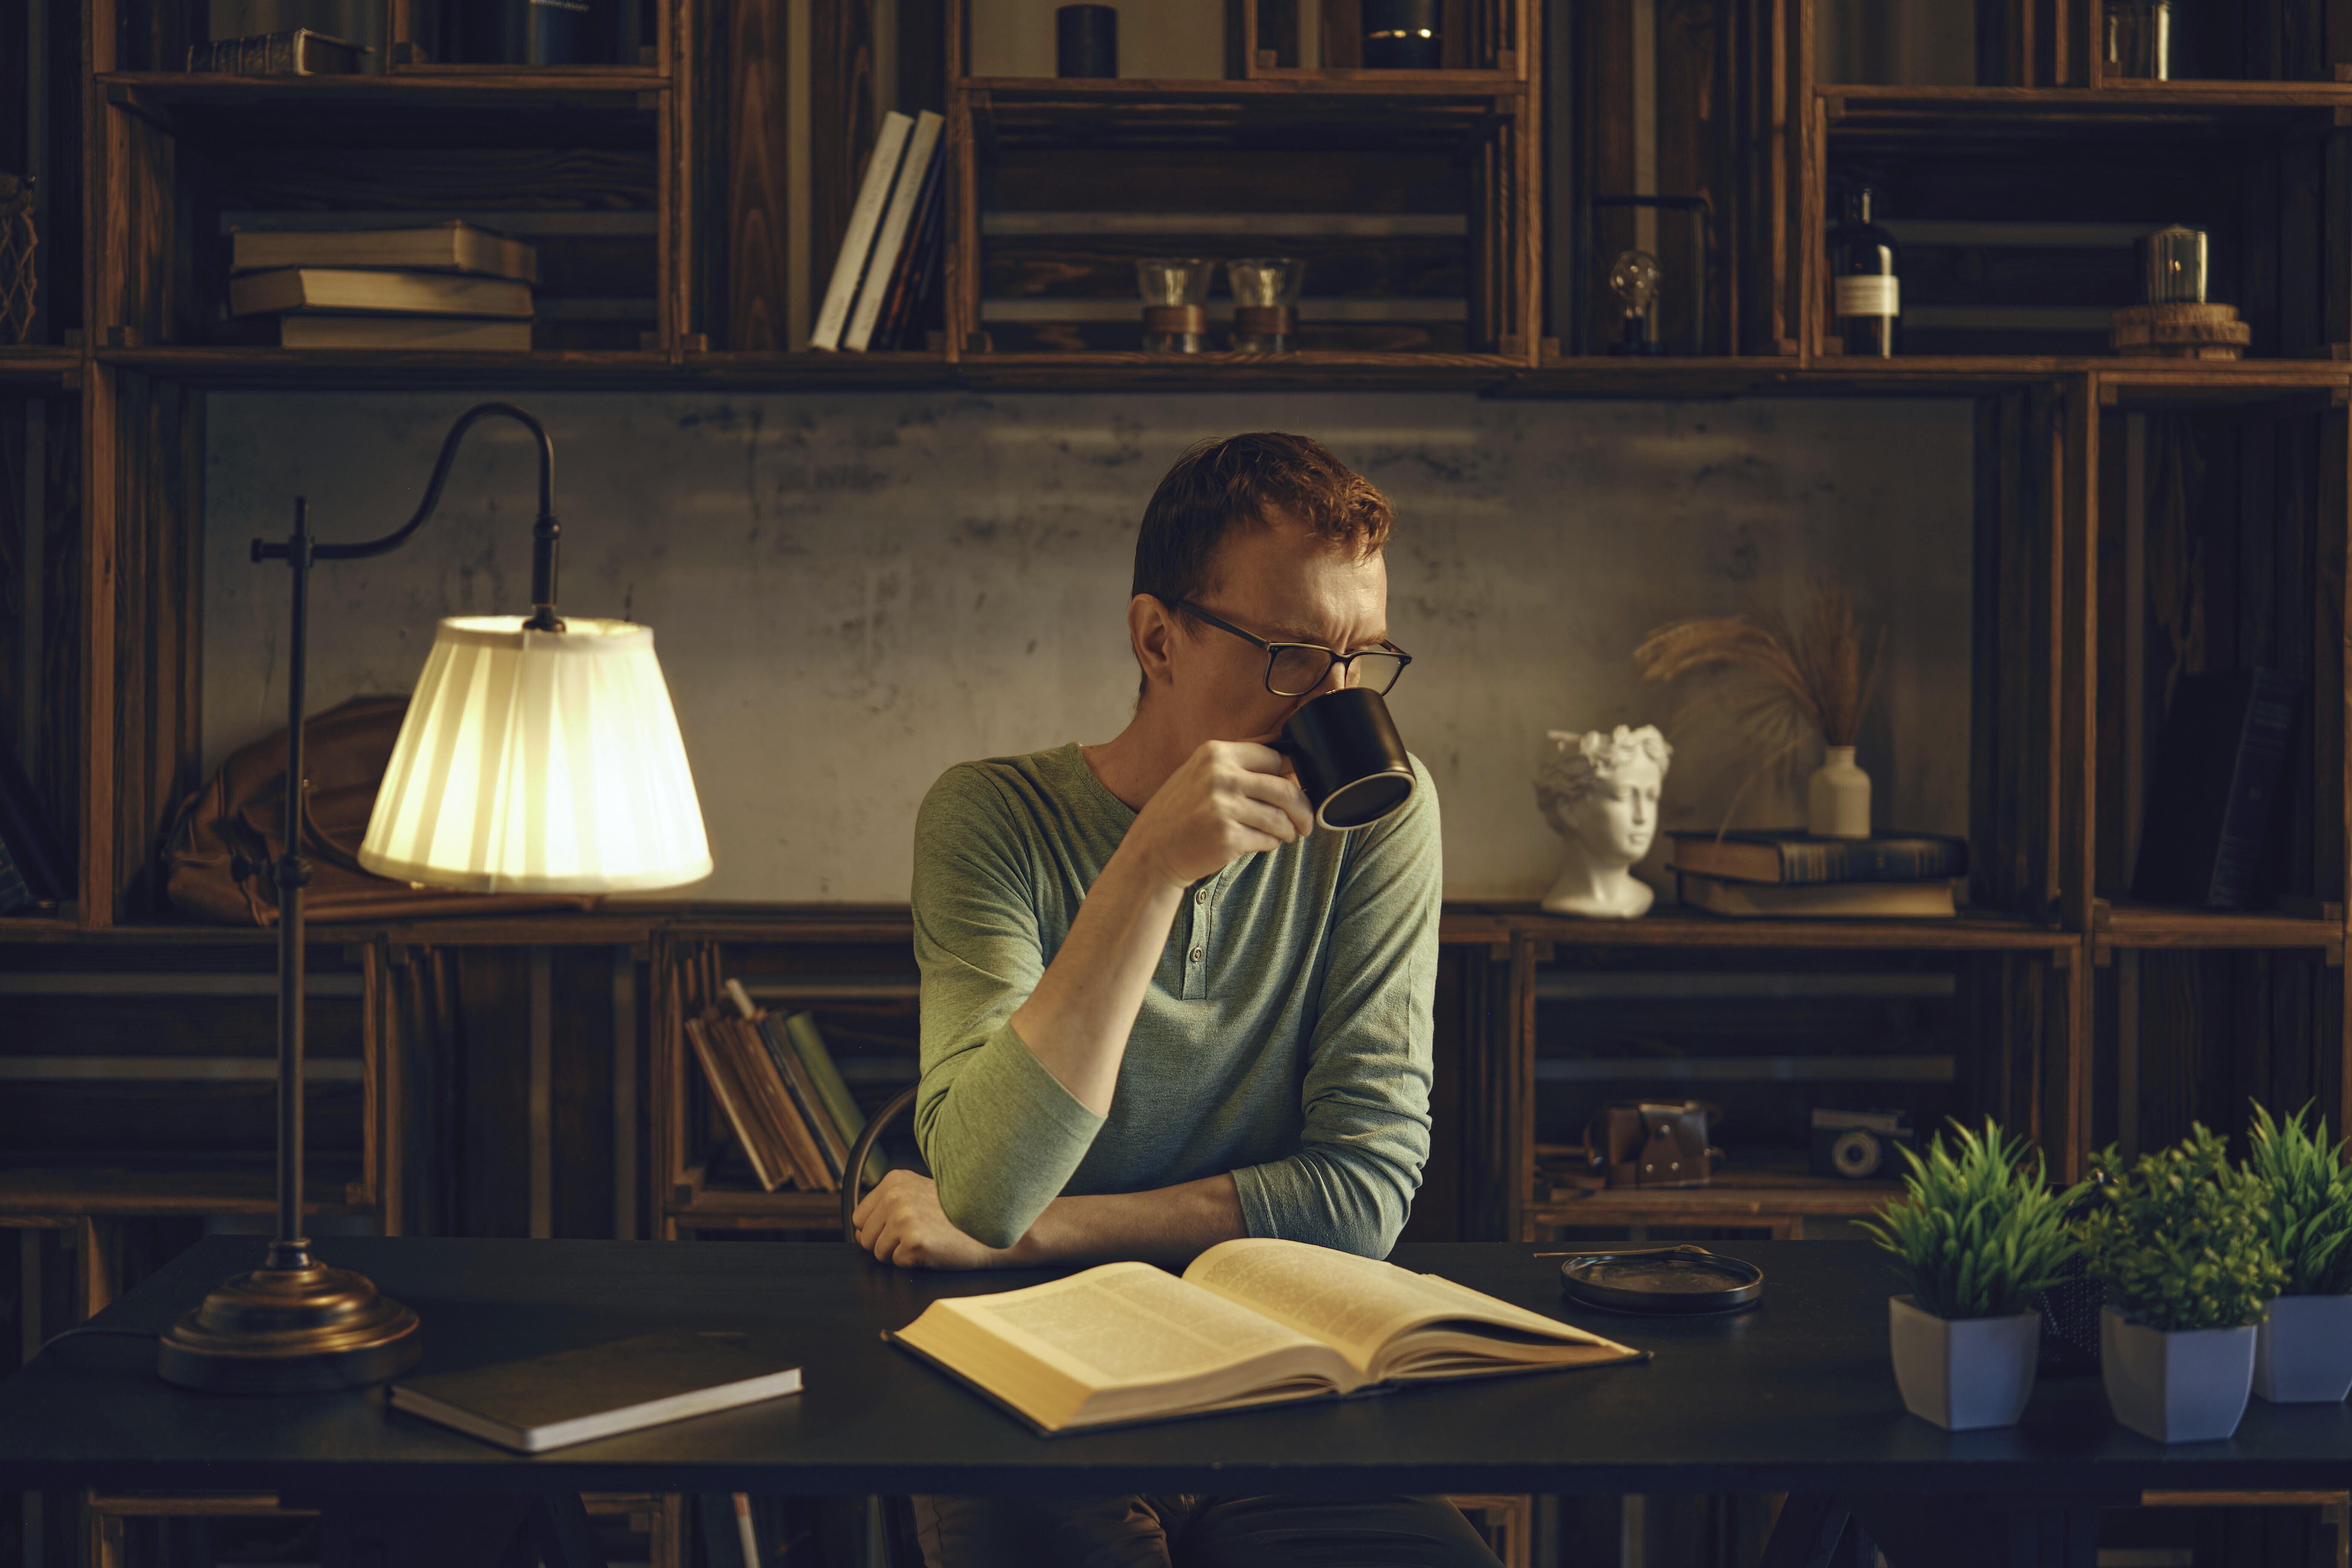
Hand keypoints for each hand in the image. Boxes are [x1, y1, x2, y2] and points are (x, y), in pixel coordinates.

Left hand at [851, 1170, 1017, 1269]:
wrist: (994, 1223)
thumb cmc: (957, 1212)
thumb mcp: (919, 1194)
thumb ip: (888, 1205)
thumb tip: (858, 1232)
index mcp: (894, 1180)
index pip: (859, 1217)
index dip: (877, 1229)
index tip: (901, 1229)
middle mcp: (895, 1196)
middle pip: (865, 1237)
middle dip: (887, 1244)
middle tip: (918, 1235)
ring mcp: (903, 1218)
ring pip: (878, 1253)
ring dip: (900, 1255)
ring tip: (927, 1240)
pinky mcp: (914, 1242)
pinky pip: (898, 1264)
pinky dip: (915, 1263)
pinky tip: (935, 1248)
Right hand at [1122, 739, 1312, 888]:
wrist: (1152, 851)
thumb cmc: (1180, 813)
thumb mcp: (1200, 773)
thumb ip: (1238, 764)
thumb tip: (1287, 762)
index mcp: (1215, 753)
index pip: (1274, 758)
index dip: (1288, 776)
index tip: (1294, 789)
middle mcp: (1219, 776)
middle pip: (1285, 788)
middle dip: (1303, 808)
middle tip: (1306, 821)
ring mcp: (1223, 807)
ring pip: (1280, 818)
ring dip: (1288, 830)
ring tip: (1284, 835)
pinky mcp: (1227, 837)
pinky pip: (1268, 840)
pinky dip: (1270, 844)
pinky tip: (1261, 844)